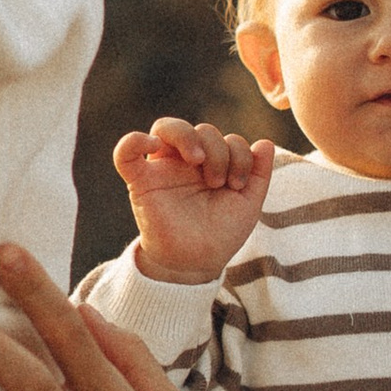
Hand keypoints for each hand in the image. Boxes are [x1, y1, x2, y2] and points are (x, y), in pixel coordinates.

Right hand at [114, 121, 275, 284]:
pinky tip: (151, 143)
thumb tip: (266, 143)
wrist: (197, 264)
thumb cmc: (220, 233)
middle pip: (198, 128)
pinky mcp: (140, 183)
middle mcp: (185, 162)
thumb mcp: (248, 204)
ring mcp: (162, 169)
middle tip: (218, 181)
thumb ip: (259, 174)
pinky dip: (133, 141)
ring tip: (199, 160)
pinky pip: (125, 153)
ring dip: (187, 136)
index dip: (238, 153)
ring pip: (165, 127)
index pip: (224, 138)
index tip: (239, 184)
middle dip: (217, 149)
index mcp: (211, 164)